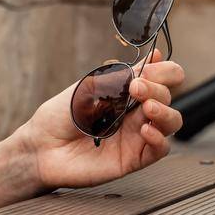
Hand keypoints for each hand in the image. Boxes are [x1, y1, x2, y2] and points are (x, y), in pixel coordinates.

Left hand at [14, 49, 184, 191]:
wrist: (42, 145)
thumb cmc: (62, 114)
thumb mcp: (92, 86)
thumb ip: (124, 75)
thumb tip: (156, 55)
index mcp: (128, 91)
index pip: (162, 78)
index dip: (164, 71)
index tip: (152, 68)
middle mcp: (136, 112)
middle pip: (167, 97)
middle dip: (157, 88)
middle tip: (136, 88)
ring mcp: (136, 135)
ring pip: (171, 122)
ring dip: (165, 112)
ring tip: (148, 108)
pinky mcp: (133, 158)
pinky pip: (160, 150)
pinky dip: (159, 138)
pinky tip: (145, 130)